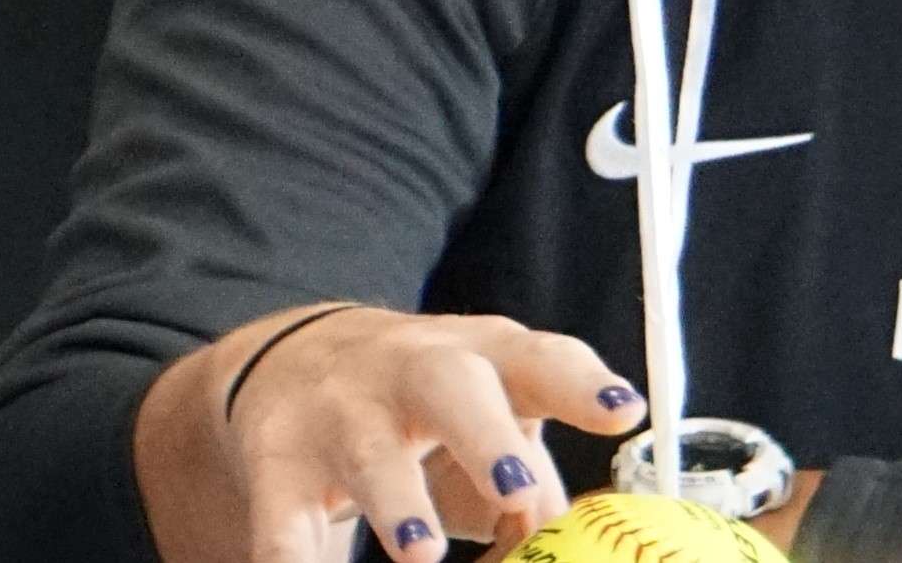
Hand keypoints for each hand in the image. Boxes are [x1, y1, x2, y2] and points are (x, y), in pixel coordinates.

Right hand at [138, 302, 645, 562]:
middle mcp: (407, 372)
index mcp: (478, 359)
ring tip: (421, 551)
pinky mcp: (277, 461)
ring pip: (366, 449)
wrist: (288, 360)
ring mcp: (337, 412)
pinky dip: (284, 551)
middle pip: (449, 386)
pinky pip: (280, 513)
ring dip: (394, 500)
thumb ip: (536, 490)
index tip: (623, 411)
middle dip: (484, 434)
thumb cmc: (427, 407)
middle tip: (515, 489)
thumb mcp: (487, 423)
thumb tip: (576, 551)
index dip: (580, 385)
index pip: (537, 359)